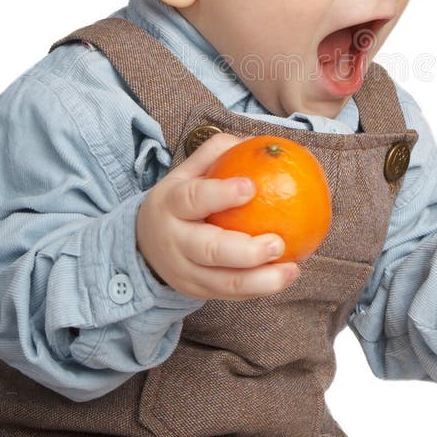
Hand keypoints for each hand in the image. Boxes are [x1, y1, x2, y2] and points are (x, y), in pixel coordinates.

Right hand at [136, 132, 299, 299]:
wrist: (143, 246)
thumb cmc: (179, 201)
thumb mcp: (186, 173)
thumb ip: (218, 153)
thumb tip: (259, 142)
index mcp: (171, 204)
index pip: (193, 199)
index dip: (221, 194)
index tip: (252, 186)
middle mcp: (175, 241)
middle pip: (209, 250)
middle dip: (245, 251)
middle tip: (278, 242)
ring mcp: (185, 272)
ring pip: (223, 282)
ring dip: (261, 280)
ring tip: (293, 269)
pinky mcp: (197, 292)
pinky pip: (231, 294)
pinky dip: (259, 289)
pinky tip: (287, 276)